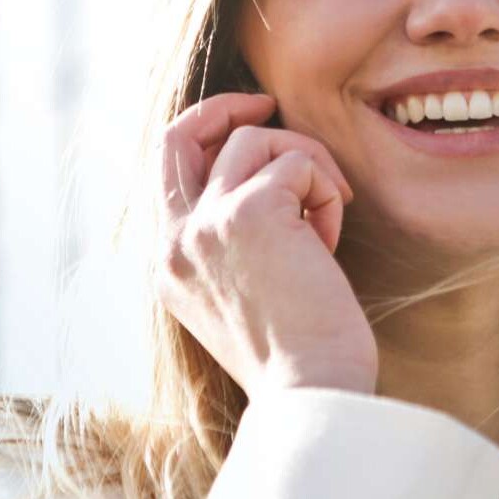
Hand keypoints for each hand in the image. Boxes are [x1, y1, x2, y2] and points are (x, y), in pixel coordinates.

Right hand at [157, 91, 377, 400]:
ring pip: (256, 141)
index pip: (167, 171)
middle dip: (225, 107)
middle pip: (180, 134)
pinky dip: (325, 190)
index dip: (206, 136)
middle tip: (269, 104)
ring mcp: (206, 224)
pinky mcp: (250, 212)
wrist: (312, 394)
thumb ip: (232, 244)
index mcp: (169, 266)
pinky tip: (331, 240)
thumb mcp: (242, 297)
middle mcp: (174, 241)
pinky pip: (298, 162)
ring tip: (327, 219)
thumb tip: (267, 183)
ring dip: (306, 166)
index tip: (249, 127)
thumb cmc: (297, 356)